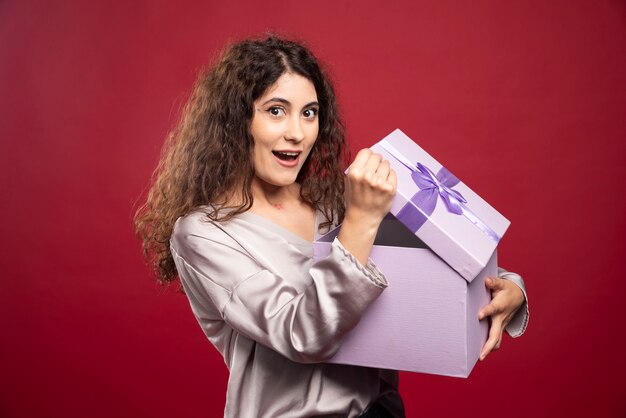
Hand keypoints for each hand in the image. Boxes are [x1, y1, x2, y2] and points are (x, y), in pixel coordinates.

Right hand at [338, 149, 396, 264]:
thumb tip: (368, 155)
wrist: (362, 217)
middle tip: (376, 171)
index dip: (368, 156)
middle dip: (377, 162)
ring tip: (380, 179)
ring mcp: (379, 182)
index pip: (366, 152)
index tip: (370, 162)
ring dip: (384, 169)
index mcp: (355, 172)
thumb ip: (357, 167)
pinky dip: (390, 177)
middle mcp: (367, 176)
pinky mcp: (390, 188)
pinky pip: (393, 173)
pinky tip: (384, 184)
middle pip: (377, 157)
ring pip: (386, 164)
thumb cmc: (355, 199)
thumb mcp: (349, 181)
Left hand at [478, 276, 524, 360]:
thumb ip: (493, 283)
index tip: (479, 315)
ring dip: (488, 349)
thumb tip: (487, 281)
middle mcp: (500, 318)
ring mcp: (501, 325)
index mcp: (500, 306)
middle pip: (495, 335)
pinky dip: (489, 347)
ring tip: (478, 358)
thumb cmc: (506, 290)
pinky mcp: (499, 328)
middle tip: (481, 356)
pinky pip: (495, 339)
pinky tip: (478, 352)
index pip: (493, 309)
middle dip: (488, 346)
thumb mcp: (501, 283)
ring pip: (496, 340)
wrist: (518, 296)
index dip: (486, 311)